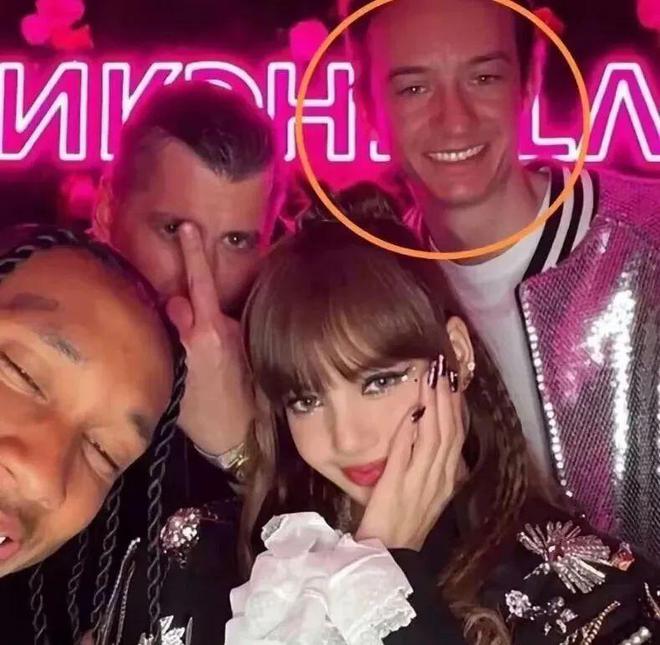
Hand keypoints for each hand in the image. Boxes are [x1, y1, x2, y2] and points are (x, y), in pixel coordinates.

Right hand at [166, 223, 253, 455]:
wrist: (238, 439)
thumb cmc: (201, 415)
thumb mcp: (177, 376)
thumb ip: (178, 334)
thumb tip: (174, 301)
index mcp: (207, 335)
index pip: (199, 285)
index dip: (193, 254)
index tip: (190, 227)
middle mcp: (227, 330)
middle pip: (205, 294)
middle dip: (192, 279)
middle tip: (182, 267)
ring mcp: (238, 338)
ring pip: (211, 313)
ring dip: (198, 315)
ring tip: (185, 344)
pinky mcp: (244, 348)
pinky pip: (220, 328)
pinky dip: (207, 329)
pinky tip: (200, 351)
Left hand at [355, 362, 464, 550]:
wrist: (390, 555)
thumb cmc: (405, 520)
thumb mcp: (427, 492)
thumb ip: (432, 465)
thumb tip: (428, 429)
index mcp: (447, 479)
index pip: (457, 435)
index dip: (456, 406)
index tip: (453, 379)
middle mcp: (439, 479)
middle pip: (448, 431)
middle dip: (446, 397)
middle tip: (442, 367)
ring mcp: (419, 483)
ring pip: (433, 438)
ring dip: (432, 406)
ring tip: (430, 379)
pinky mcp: (396, 487)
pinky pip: (405, 454)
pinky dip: (409, 430)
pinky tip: (410, 411)